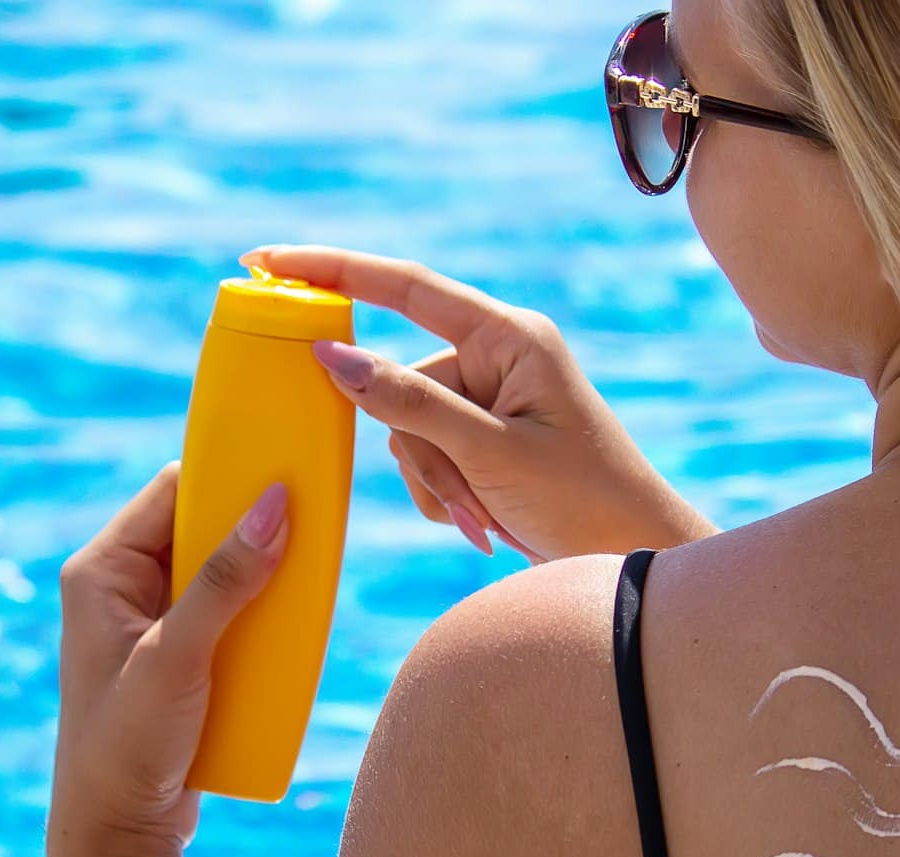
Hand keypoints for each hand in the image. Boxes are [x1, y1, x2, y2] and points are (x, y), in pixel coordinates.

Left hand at [49, 462, 287, 856]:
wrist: (118, 835)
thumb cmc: (128, 744)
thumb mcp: (178, 657)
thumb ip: (226, 582)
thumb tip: (275, 507)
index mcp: (100, 571)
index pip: (173, 491)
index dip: (229, 477)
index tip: (288, 474)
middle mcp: (121, 587)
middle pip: (202, 527)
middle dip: (255, 527)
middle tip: (311, 529)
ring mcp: (150, 622)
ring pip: (221, 569)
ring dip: (263, 573)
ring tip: (306, 581)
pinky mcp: (178, 656)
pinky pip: (228, 611)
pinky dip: (261, 610)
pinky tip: (293, 623)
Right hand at [241, 244, 718, 562]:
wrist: (634, 555)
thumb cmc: (584, 500)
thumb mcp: (491, 453)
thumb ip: (411, 403)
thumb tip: (331, 353)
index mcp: (509, 336)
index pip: (405, 287)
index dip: (332, 269)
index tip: (265, 259)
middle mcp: (498, 354)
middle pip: (400, 385)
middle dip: (423, 455)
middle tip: (469, 505)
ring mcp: (490, 396)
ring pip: (407, 430)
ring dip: (436, 484)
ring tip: (486, 521)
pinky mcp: (485, 434)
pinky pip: (426, 454)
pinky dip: (443, 493)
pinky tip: (485, 522)